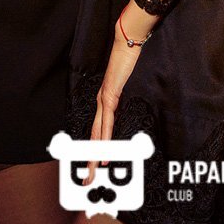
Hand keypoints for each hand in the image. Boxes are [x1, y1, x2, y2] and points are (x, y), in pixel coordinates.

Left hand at [86, 3, 155, 182]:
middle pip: (95, 137)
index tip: (95, 168)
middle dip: (92, 160)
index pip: (100, 131)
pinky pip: (107, 121)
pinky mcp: (109, 96)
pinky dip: (105, 137)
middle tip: (88, 180)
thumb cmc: (131, 60)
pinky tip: (104, 149)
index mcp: (105, 102)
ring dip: (96, 154)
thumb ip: (129, 97)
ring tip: (94, 172)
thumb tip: (134, 108)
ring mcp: (103, 99)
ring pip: (98, 133)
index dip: (96, 151)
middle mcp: (101, 103)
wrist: (127, 43)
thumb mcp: (131, 85)